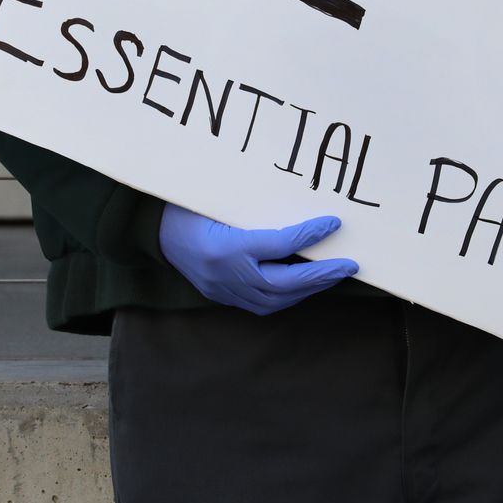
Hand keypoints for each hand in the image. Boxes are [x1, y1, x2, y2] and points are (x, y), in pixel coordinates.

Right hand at [158, 204, 359, 315]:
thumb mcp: (219, 197)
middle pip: (283, 283)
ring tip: (333, 275)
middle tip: (350, 266)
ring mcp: (223, 290)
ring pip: (275, 300)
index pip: (279, 244)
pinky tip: (304, 285)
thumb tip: (298, 198)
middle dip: (320, 276)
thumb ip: (254, 205)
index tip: (333, 224)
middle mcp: (226, 275)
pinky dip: (288, 296)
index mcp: (225, 247)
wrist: (152, 231)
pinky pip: (262, 305)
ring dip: (308, 290)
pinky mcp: (222, 297)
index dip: (310, 235)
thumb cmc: (188, 205)